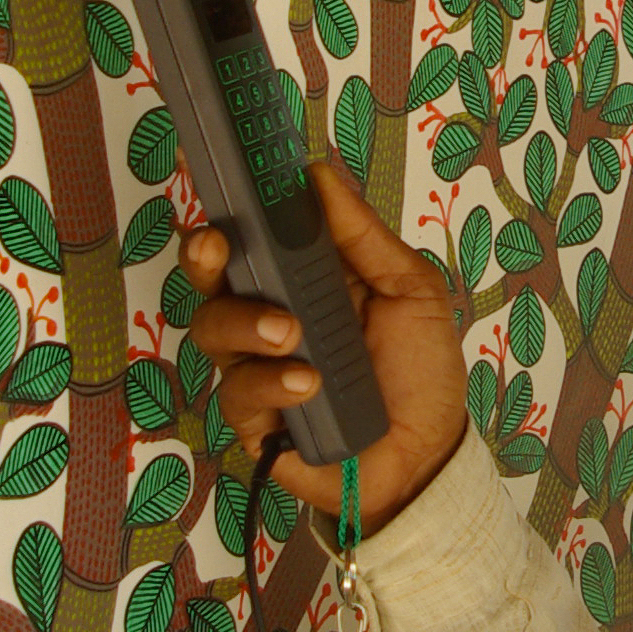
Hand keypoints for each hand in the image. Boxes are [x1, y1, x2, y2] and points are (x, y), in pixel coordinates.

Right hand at [183, 162, 468, 535]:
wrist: (428, 456)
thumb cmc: (420, 371)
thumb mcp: (410, 289)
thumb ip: (362, 235)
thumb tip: (317, 174)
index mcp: (307, 276)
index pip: (256, 232)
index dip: (232, 204)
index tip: (220, 175)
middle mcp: (271, 313)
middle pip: (213, 274)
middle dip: (204, 254)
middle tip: (215, 246)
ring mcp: (257, 364)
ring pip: (212, 328)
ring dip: (245, 324)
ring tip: (291, 335)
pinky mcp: (253, 416)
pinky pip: (238, 390)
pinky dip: (271, 382)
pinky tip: (307, 385)